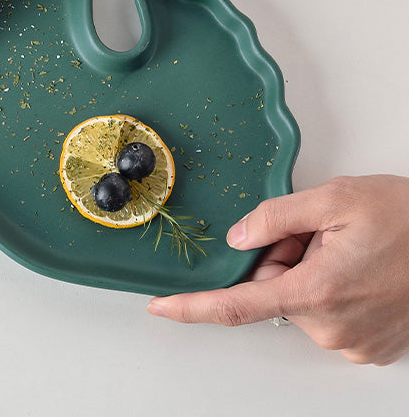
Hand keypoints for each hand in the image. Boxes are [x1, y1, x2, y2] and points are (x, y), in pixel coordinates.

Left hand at [148, 175, 408, 364]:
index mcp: (318, 292)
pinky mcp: (370, 346)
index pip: (237, 306)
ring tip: (346, 246)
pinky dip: (328, 288)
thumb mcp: (334, 198)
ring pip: (299, 301)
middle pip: (273, 291)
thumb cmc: (407, 217)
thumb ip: (275, 217)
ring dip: (307, 272)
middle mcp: (334, 328)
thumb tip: (237, 239)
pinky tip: (356, 266)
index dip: (193, 307)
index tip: (161, 307)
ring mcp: (354, 342)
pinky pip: (326, 314)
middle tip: (316, 232)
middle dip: (280, 258)